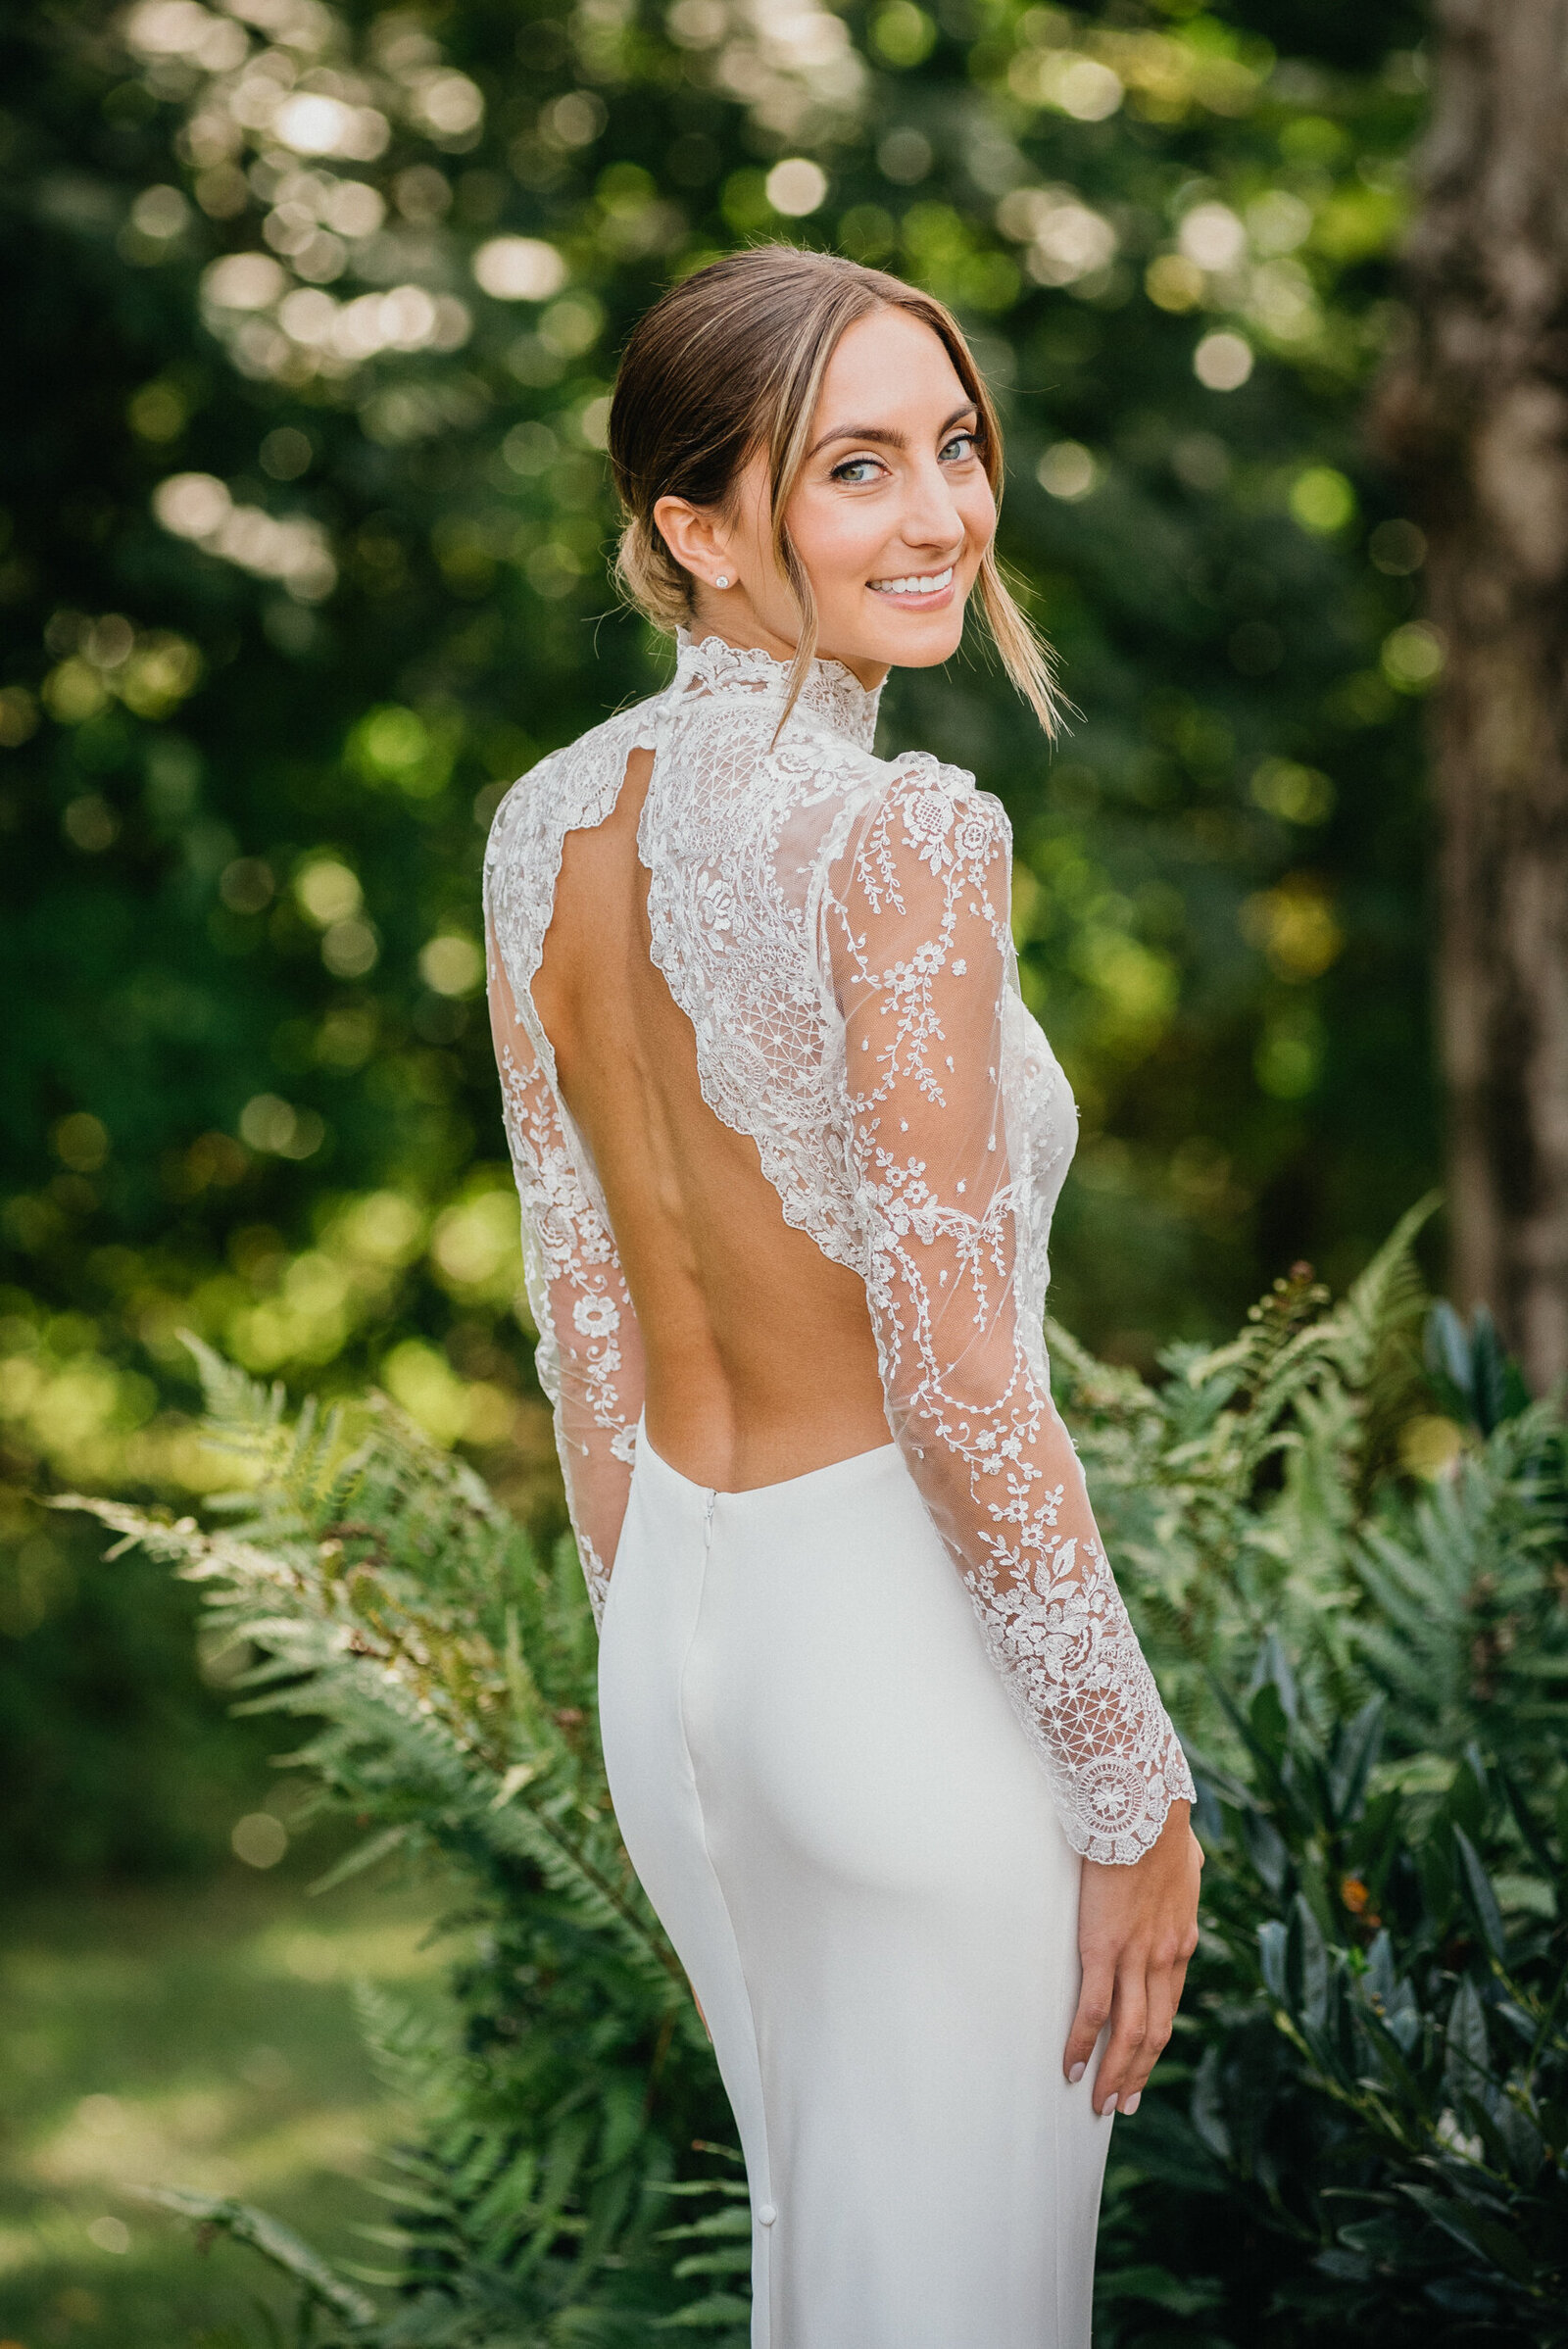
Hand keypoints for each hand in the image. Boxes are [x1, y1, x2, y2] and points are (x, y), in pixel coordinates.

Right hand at [1063, 1799, 1201, 2117]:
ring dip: (1117, 2074)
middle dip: (1139, 2073)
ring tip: (1102, 2103)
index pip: (1170, 2005)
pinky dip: (1083, 2045)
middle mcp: (1165, 1959)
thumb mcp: (1186, 1859)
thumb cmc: (1160, 1825)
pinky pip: (1094, 2011)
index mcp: (1182, 1941)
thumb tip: (1187, 1861)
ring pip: (1129, 2033)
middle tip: (1125, 2104)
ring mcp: (1136, 1958)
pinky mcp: (1103, 1949)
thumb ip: (1183, 1874)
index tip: (1143, 2062)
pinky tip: (1071, 2068)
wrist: (1145, 1812)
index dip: (1155, 2040)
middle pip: (1155, 2032)